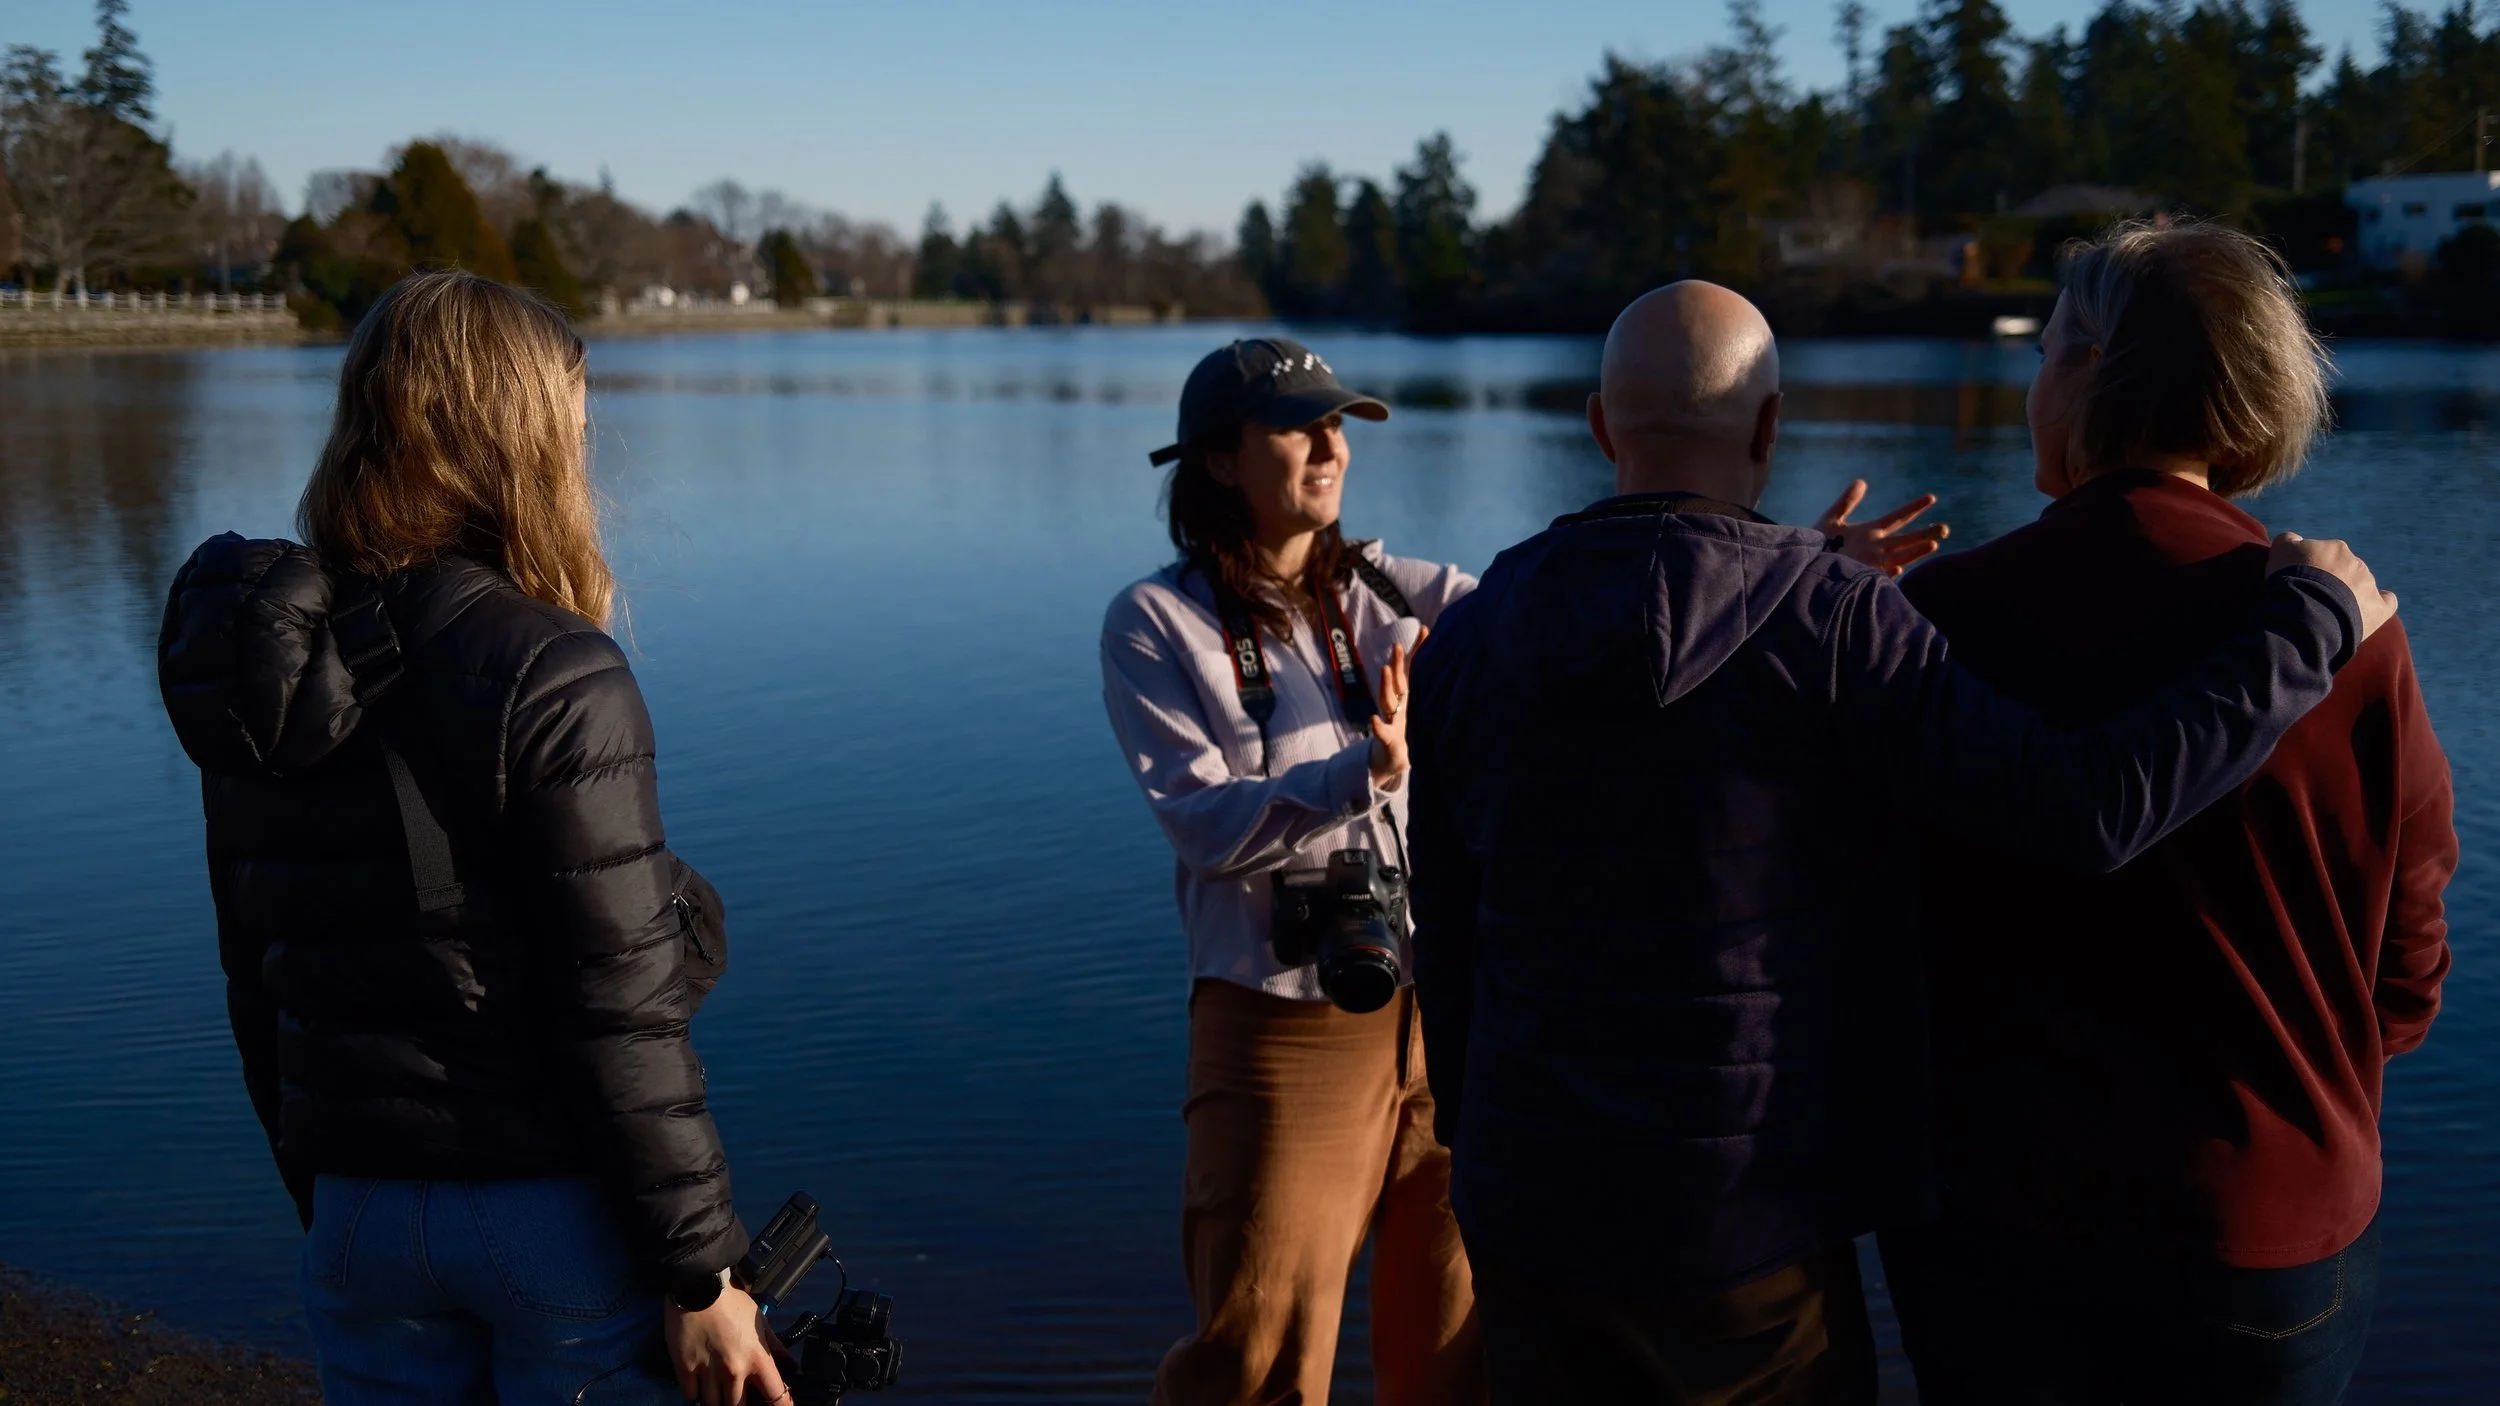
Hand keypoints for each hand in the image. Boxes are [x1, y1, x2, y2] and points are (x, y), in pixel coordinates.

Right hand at [666, 1283, 788, 1405]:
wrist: (699, 1287)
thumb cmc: (731, 1303)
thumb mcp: (760, 1322)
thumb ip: (775, 1346)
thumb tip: (791, 1364)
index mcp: (757, 1359)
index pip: (776, 1396)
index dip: (781, 1405)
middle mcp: (734, 1371)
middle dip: (739, 1402)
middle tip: (736, 1391)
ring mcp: (708, 1373)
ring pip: (713, 1405)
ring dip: (716, 1399)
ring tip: (716, 1388)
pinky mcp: (685, 1370)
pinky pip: (691, 1396)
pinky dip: (695, 1393)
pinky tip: (699, 1383)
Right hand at [1368, 626, 1428, 791]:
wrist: (1396, 759)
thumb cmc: (1415, 733)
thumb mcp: (1428, 712)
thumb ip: (1437, 692)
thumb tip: (1462, 671)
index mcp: (1409, 696)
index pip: (1413, 668)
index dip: (1418, 650)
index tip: (1424, 629)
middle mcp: (1398, 704)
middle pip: (1397, 679)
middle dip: (1398, 662)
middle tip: (1398, 644)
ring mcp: (1391, 719)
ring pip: (1387, 699)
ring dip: (1385, 684)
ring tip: (1385, 670)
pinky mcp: (1387, 739)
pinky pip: (1381, 732)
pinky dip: (1377, 726)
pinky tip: (1373, 719)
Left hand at [1815, 479, 1948, 576]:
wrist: (1804, 566)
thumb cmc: (1817, 544)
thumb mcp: (1832, 519)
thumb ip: (1847, 501)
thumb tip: (1862, 481)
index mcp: (1870, 532)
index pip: (1897, 518)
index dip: (1914, 507)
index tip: (1931, 497)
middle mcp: (1875, 548)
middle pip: (1906, 539)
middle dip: (1926, 533)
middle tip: (1945, 527)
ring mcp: (1869, 563)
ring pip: (1898, 557)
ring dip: (1915, 552)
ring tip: (1933, 544)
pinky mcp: (1860, 577)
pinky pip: (1878, 576)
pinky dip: (1888, 572)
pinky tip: (1899, 568)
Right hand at [2268, 531, 2396, 641]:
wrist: (2306, 614)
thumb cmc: (2291, 580)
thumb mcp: (2280, 551)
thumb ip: (2290, 540)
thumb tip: (2297, 539)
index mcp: (2336, 548)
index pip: (2324, 554)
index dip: (2311, 567)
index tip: (2299, 581)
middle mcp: (2356, 563)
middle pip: (2344, 569)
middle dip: (2332, 580)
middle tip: (2312, 597)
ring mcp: (2369, 585)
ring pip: (2362, 585)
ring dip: (2350, 593)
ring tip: (2329, 611)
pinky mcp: (2378, 608)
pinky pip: (2387, 602)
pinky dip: (2381, 603)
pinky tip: (2370, 609)